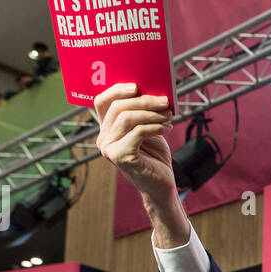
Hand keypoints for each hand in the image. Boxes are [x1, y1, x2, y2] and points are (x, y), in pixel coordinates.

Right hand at [93, 84, 189, 240]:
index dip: (117, 90)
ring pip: (128, 118)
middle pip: (118, 107)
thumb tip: (152, 90)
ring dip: (152, 114)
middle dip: (144, 101)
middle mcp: (103, 138)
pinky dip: (154, 127)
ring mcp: (109, 149)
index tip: (137, 86)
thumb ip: (143, 112)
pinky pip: (138, 132)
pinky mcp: (120, 157)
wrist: (161, 185)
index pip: (102, 101)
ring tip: (168, 116)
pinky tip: (166, 128)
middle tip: (165, 101)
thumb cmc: (155, 156)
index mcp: (106, 129)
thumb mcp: (148, 129)